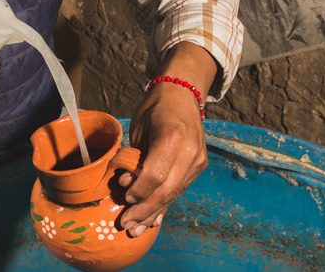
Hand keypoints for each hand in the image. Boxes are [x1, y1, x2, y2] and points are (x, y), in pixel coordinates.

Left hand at [117, 42, 217, 236]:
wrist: (183, 94)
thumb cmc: (155, 108)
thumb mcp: (139, 126)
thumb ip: (135, 156)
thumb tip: (126, 184)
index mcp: (173, 136)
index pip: (156, 174)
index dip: (139, 190)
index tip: (125, 198)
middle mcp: (190, 151)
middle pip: (167, 190)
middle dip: (145, 210)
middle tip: (126, 225)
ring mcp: (198, 160)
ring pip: (175, 194)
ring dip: (154, 213)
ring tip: (135, 229)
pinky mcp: (199, 166)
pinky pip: (180, 190)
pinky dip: (164, 205)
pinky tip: (153, 220)